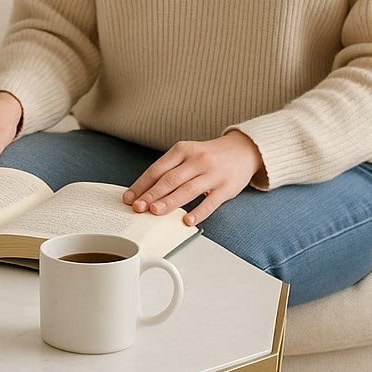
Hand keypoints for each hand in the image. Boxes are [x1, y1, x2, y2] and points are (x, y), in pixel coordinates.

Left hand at [123, 132, 263, 226]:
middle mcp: (197, 160)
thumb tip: (143, 191)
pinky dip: (198, 212)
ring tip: (155, 212)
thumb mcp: (187, 154)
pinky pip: (210, 202)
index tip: (128, 198)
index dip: (141, 185)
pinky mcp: (226, 187)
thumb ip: (168, 169)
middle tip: (138, 207)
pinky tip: (186, 220)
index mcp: (183, 150)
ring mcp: (213, 174)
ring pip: (187, 190)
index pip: (157, 169)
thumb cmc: (209, 156)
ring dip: (169, 202)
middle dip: (151, 194)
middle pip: (170, 179)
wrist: (244, 150)